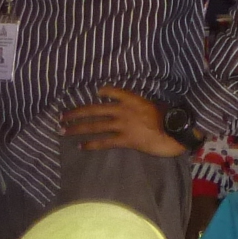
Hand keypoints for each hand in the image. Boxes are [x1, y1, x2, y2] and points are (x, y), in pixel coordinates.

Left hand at [61, 88, 185, 157]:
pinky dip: (91, 144)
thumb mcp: (156, 105)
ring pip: (95, 125)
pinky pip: (105, 141)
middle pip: (94, 110)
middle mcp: (123, 109)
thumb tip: (139, 109)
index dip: (102, 93)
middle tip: (62, 117)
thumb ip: (143, 106)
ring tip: (64, 131)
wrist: (176, 130)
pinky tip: (81, 146)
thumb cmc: (170, 117)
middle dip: (76, 113)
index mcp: (132, 99)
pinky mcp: (126, 139)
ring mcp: (123, 124)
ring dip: (77, 128)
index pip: (112, 92)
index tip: (94, 94)